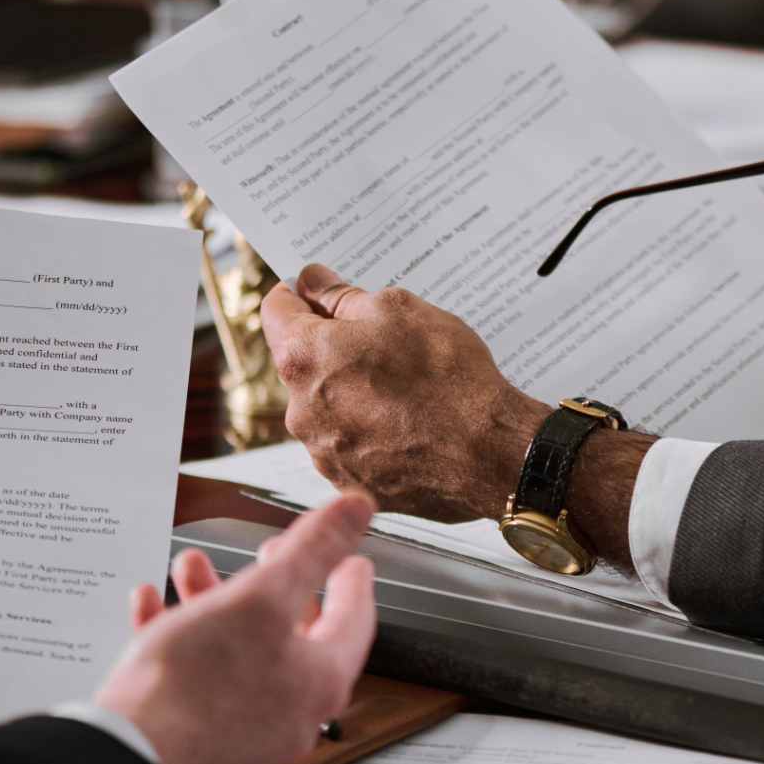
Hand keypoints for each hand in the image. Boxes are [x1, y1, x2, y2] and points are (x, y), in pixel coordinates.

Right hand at [95, 496, 376, 763]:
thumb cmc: (194, 688)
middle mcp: (289, 711)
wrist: (123, 759)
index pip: (353, 618)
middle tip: (269, 555)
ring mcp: (242, 730)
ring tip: (190, 567)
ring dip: (215, 599)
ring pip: (237, 648)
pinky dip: (177, 635)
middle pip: (291, 631)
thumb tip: (357, 509)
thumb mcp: (261, 596)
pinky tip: (149, 604)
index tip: (349, 557)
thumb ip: (312, 549)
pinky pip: (195, 676)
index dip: (349, 575)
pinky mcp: (196, 738)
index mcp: (319, 679)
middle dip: (271, 580)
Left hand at [261, 266, 548, 522]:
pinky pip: (348, 444)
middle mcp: (300, 410)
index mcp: (304, 358)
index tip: (316, 289)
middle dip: (332, 346)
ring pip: (326, 406)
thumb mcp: (399, 310)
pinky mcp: (350, 481)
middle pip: (302, 363)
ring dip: (350, 391)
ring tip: (404, 387)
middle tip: (381, 339)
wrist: (488, 452)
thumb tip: (313, 282)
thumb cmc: (446, 377)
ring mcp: (324, 453)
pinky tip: (407, 422)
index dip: (296, 293)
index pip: (276, 312)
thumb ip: (343, 296)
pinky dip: (368, 429)